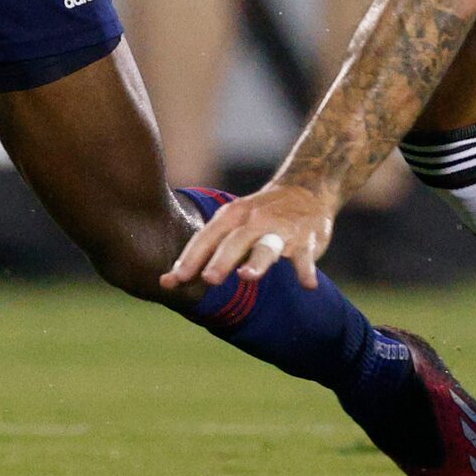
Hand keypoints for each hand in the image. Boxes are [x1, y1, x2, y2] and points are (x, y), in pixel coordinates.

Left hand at [162, 181, 337, 292]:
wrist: (307, 189)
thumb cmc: (259, 216)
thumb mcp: (232, 225)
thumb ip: (204, 254)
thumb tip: (167, 282)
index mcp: (231, 217)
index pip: (206, 239)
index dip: (190, 259)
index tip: (173, 280)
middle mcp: (253, 221)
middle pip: (234, 242)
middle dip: (221, 261)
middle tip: (208, 280)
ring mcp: (280, 230)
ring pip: (267, 246)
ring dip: (257, 262)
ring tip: (248, 277)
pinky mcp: (307, 239)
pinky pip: (306, 257)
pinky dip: (306, 270)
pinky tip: (308, 285)